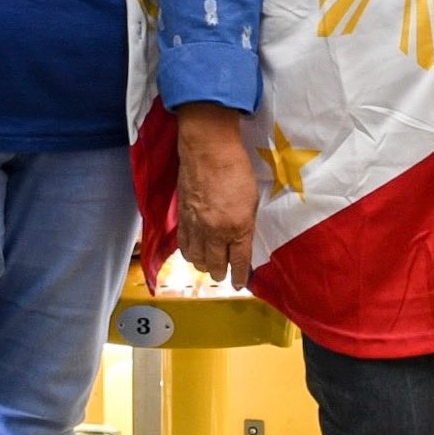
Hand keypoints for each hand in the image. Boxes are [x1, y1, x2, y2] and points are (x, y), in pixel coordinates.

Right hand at [174, 106, 257, 286]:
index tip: (238, 284)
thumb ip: (245, 224)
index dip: (238, 276)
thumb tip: (240, 241)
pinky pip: (183, 245)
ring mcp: (196, 226)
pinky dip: (189, 253)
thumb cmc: (236, 170)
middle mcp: (215, 231)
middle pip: (214, 265)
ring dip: (203, 265)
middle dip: (220, 273)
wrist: (208, 151)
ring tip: (208, 265)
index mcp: (238, 227)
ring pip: (196, 259)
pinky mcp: (182, 217)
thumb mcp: (251, 200)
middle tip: (223, 274)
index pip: (238, 261)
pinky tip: (193, 253)